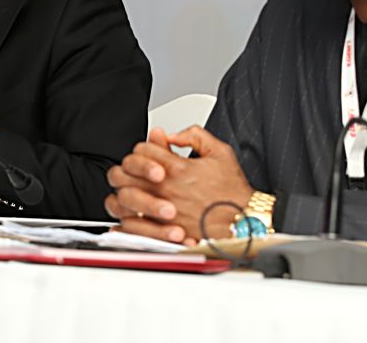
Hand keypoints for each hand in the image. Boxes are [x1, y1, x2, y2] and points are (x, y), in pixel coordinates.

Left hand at [106, 126, 253, 241]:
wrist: (244, 222)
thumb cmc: (233, 192)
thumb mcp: (219, 152)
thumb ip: (194, 135)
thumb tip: (171, 135)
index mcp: (177, 168)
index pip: (141, 150)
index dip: (144, 148)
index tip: (150, 153)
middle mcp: (166, 189)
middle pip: (125, 172)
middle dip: (127, 168)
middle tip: (133, 170)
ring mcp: (161, 211)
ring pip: (123, 197)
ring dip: (123, 191)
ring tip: (130, 189)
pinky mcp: (162, 231)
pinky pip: (131, 224)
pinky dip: (127, 217)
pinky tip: (132, 212)